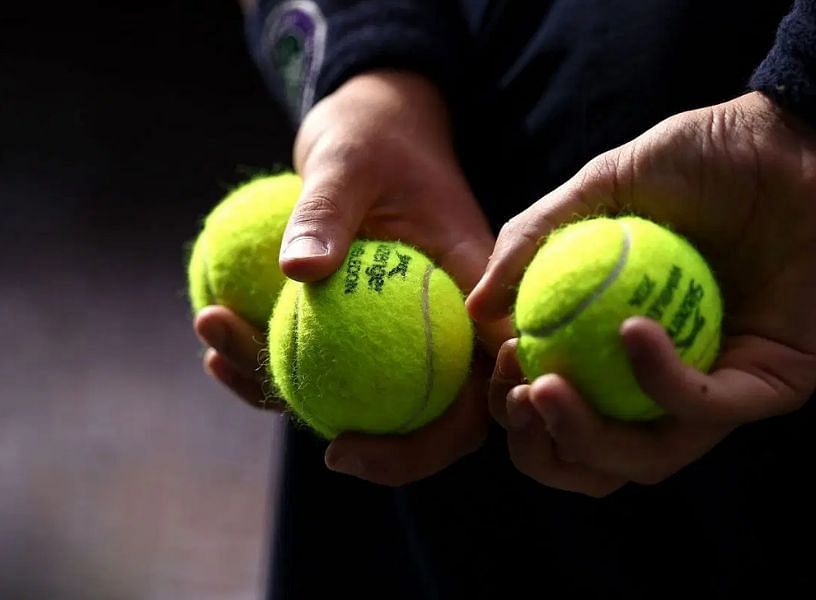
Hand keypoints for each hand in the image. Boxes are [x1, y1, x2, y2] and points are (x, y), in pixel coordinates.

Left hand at [195, 70, 494, 485]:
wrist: (369, 122)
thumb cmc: (373, 134)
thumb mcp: (347, 159)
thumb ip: (326, 211)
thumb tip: (298, 270)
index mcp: (473, 292)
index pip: (483, 383)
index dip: (449, 431)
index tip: (388, 436)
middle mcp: (448, 323)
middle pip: (440, 415)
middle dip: (391, 452)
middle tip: (333, 455)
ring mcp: (406, 329)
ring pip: (370, 397)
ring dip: (295, 396)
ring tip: (218, 349)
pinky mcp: (359, 325)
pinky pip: (319, 361)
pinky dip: (267, 361)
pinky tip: (214, 341)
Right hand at [469, 91, 815, 495]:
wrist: (807, 136)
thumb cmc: (714, 155)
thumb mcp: (607, 183)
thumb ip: (537, 237)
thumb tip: (474, 310)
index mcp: (631, 345)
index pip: (569, 409)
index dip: (521, 409)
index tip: (495, 363)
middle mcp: (676, 380)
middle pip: (602, 458)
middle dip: (546, 448)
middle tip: (518, 398)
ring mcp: (726, 388)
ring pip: (652, 457)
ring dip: (589, 437)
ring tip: (546, 388)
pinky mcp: (775, 386)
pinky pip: (709, 408)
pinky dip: (660, 381)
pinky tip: (630, 331)